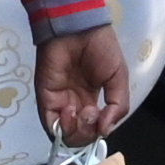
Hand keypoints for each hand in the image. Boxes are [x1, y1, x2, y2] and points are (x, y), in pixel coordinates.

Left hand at [34, 19, 130, 144]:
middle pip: (78, 136)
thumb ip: (118, 106)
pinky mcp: (45, 97)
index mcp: (92, 100)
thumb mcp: (119, 78)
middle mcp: (74, 104)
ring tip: (83, 112)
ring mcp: (59, 101)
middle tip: (93, 115)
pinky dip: (61, 127)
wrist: (79, 28)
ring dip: (76, 132)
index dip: (98, 132)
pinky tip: (71, 111)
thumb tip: (106, 131)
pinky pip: (49, 123)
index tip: (103, 121)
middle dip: (88, 133)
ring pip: (64, 134)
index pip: (93, 129)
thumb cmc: (101, 48)